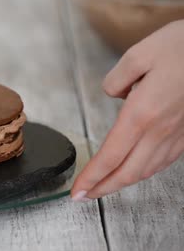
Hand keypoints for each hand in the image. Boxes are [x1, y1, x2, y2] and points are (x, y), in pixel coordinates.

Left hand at [71, 20, 183, 200]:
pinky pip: (164, 160)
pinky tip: (137, 170)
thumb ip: (117, 79)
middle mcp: (161, 130)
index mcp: (143, 113)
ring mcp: (178, 134)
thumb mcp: (139, 54)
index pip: (110, 156)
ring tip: (104, 187)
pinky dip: (145, 172)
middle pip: (128, 171)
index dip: (92, 177)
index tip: (76, 190)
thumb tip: (114, 94)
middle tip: (83, 196)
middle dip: (103, 188)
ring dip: (123, 183)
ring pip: (147, 170)